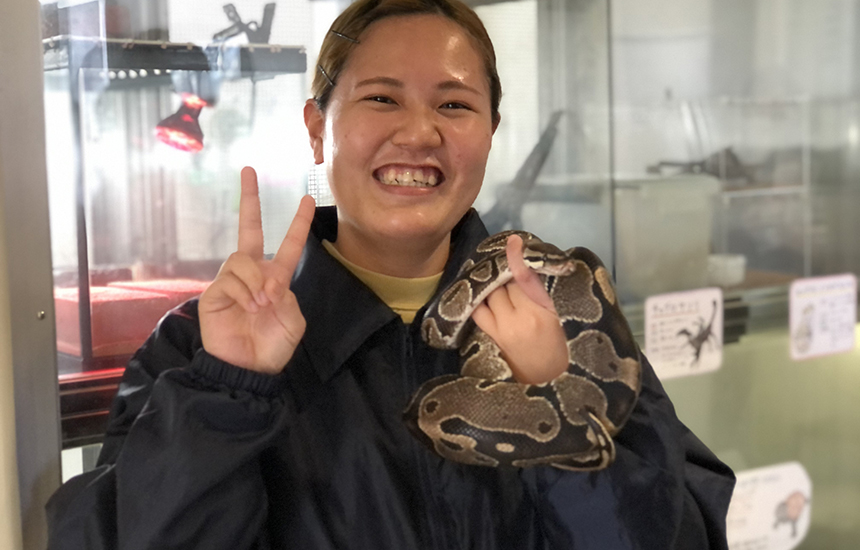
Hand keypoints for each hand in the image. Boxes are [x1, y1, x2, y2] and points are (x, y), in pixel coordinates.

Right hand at [199, 167, 315, 373]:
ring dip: (256, 281)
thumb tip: (266, 280)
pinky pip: (231, 278)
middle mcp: (252, 273)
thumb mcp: (293, 319)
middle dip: (250, 199)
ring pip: (243, 259)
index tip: (307, 199)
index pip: (287, 245)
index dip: (298, 223)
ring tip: (260, 305)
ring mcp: (231, 281)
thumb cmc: (273, 345)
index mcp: (275, 278)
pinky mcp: (214, 292)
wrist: (250, 368)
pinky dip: (244, 291)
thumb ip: (287, 294)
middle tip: (248, 171)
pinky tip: (247, 307)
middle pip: (248, 229)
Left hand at [471, 234, 568, 383]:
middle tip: (512, 275)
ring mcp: (503, 329)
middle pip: (505, 284)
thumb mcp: (561, 321)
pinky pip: (478, 311)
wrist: (550, 384)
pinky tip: (482, 297)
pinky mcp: (491, 338)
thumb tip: (530, 270)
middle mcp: (521, 318)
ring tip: (499, 287)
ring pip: (490, 295)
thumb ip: (545, 295)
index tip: (514, 242)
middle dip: (508, 277)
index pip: (526, 278)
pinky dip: (479, 301)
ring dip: (493, 288)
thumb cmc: (562, 351)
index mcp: (544, 312)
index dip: (517, 259)